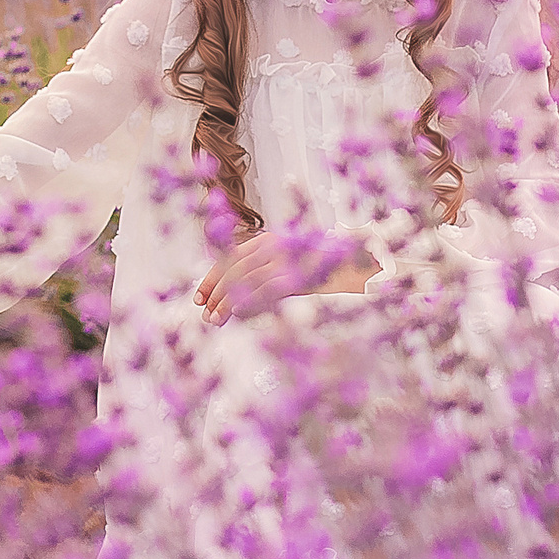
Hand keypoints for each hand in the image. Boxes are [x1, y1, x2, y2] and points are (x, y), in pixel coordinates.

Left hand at [194, 232, 378, 325]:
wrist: (359, 263)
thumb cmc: (323, 268)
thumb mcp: (287, 265)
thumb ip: (263, 272)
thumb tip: (233, 295)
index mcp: (268, 239)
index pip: (230, 258)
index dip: (211, 278)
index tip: (199, 297)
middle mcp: (274, 244)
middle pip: (233, 268)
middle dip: (215, 293)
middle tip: (205, 314)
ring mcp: (287, 257)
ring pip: (246, 280)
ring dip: (226, 302)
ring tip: (215, 320)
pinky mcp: (298, 273)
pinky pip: (266, 289)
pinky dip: (249, 302)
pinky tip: (238, 314)